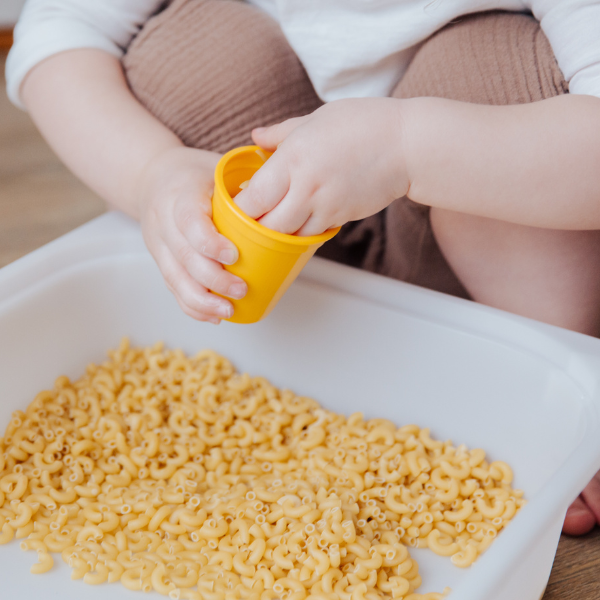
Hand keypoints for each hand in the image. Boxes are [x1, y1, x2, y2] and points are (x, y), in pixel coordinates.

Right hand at [137, 147, 246, 322]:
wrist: (153, 178)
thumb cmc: (193, 174)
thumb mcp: (217, 166)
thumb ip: (246, 182)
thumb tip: (287, 201)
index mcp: (181, 193)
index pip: (189, 221)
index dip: (209, 242)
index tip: (233, 256)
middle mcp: (163, 220)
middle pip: (183, 256)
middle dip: (213, 279)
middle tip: (240, 290)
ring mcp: (158, 243)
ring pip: (175, 277)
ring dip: (202, 300)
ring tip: (228, 310)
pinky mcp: (159, 260)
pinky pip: (172, 287)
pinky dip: (192, 305)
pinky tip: (213, 314)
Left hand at [234, 98, 409, 235]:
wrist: (407, 145)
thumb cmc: (362, 123)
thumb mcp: (315, 119)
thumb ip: (280, 134)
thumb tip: (255, 138)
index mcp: (293, 157)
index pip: (254, 197)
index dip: (238, 209)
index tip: (232, 207)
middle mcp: (306, 187)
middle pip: (267, 226)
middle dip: (253, 229)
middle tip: (246, 223)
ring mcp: (325, 206)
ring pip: (289, 236)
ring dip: (276, 235)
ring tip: (269, 226)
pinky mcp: (341, 218)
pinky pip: (312, 235)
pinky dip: (300, 233)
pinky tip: (296, 223)